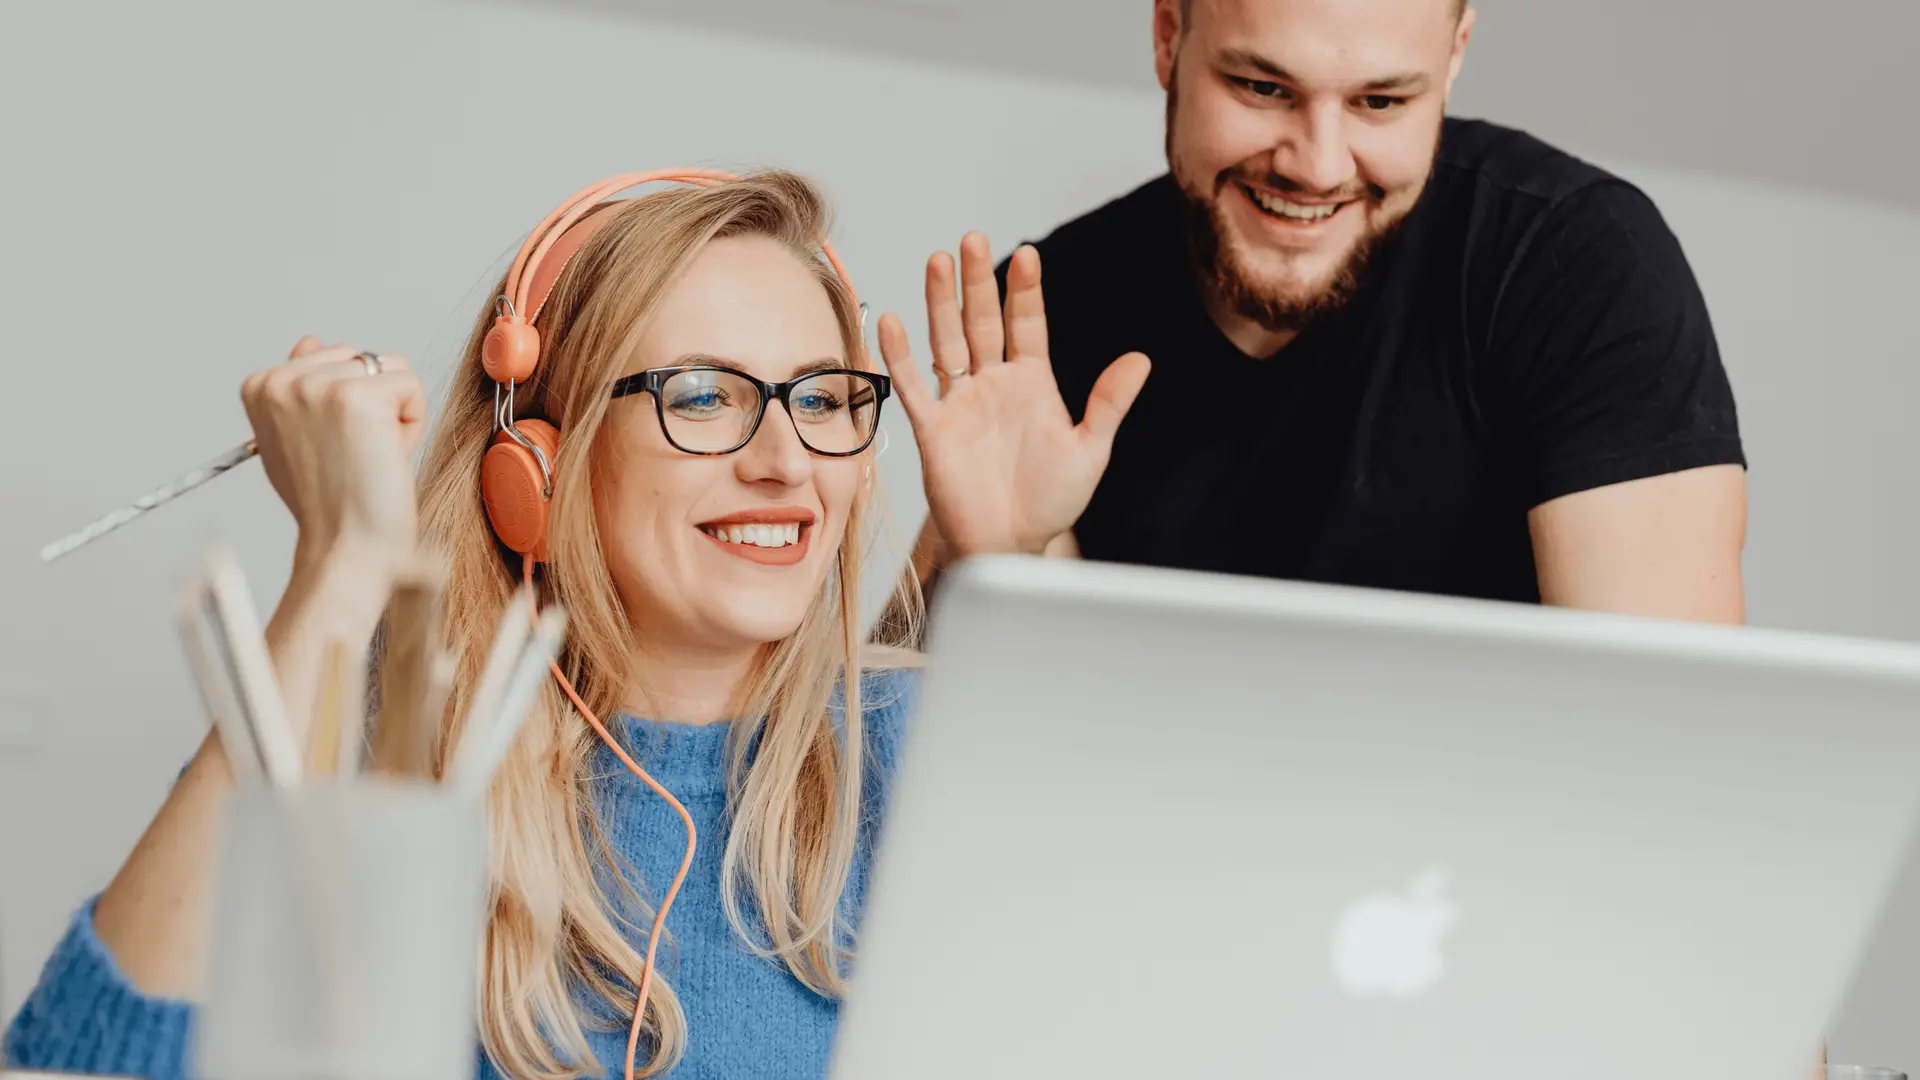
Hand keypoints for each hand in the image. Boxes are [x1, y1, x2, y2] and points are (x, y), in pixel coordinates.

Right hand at [241, 336, 427, 567]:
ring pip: (390, 368)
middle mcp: (282, 379)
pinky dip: (412, 424)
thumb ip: (303, 388)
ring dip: (394, 414)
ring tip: (370, 455)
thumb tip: (311, 340)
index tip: (332, 447)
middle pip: (362, 358)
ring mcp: (317, 386)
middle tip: (355, 454)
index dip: (346, 407)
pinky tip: (386, 455)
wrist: (345, 546)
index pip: (332, 358)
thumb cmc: (329, 502)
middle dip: (374, 404)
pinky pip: (411, 386)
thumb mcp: (297, 436)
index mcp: (261, 385)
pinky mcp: (358, 397)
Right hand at [878, 233, 1148, 558]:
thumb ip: (1108, 403)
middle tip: (973, 239)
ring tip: (939, 260)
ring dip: (941, 303)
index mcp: (1032, 382)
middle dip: (978, 282)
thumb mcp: (1089, 450)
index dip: (1025, 291)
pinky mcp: (933, 428)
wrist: (1011, 543)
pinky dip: (901, 356)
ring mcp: (961, 402)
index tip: (1026, 254)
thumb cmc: (1049, 502)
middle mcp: (993, 383)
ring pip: (948, 341)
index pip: (1027, 324)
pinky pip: (914, 387)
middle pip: (982, 321)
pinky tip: (893, 321)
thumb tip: (1140, 359)